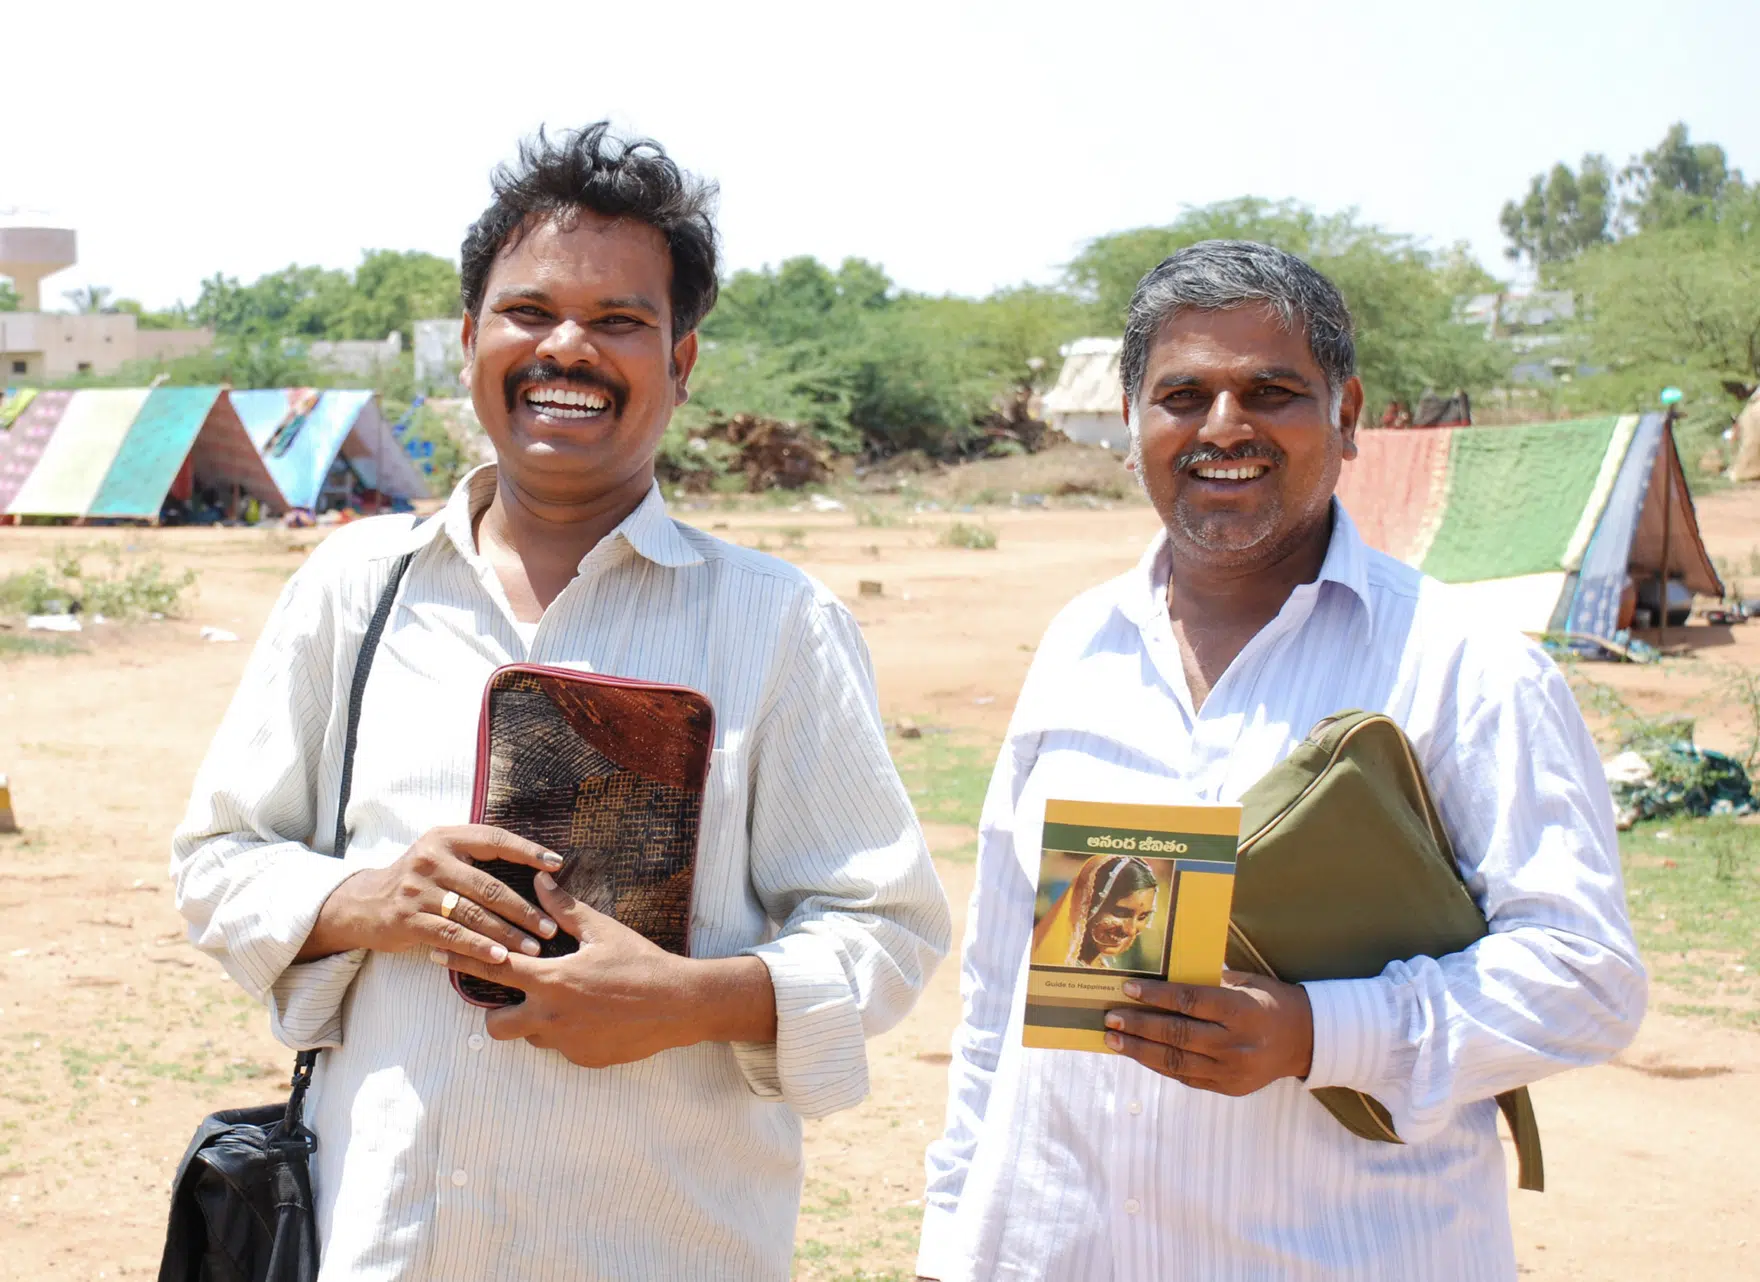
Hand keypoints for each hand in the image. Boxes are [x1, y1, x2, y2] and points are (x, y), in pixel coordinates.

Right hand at [298, 824, 561, 965]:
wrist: (364, 904)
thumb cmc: (418, 881)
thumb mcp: (441, 856)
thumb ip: (477, 858)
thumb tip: (537, 869)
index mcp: (446, 838)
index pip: (494, 839)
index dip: (527, 850)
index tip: (556, 864)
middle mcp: (431, 859)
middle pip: (489, 885)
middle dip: (524, 909)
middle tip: (550, 926)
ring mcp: (418, 890)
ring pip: (474, 914)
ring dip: (508, 934)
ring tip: (534, 947)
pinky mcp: (408, 919)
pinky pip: (452, 936)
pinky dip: (479, 948)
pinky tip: (500, 958)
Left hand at [441, 872, 777, 1067]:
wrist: (678, 1004)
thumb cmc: (641, 962)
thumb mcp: (602, 930)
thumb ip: (564, 908)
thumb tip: (538, 880)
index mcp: (551, 981)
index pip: (494, 969)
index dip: (465, 960)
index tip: (442, 955)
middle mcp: (551, 1017)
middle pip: (496, 1025)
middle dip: (497, 1012)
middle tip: (513, 997)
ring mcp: (566, 1043)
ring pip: (530, 1038)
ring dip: (535, 1022)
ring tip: (560, 1003)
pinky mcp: (584, 1059)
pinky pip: (561, 1048)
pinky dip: (566, 1033)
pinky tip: (591, 1017)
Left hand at [1103, 969, 1313, 1095]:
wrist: (1307, 1040)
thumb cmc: (1270, 1001)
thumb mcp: (1246, 982)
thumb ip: (1209, 981)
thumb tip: (1163, 976)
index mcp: (1241, 1011)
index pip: (1190, 1003)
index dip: (1156, 997)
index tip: (1127, 990)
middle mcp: (1235, 1044)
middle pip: (1178, 1035)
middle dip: (1139, 1027)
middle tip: (1111, 1018)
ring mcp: (1232, 1070)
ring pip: (1177, 1062)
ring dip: (1140, 1051)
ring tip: (1114, 1040)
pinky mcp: (1228, 1088)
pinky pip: (1186, 1077)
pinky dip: (1160, 1066)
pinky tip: (1139, 1054)